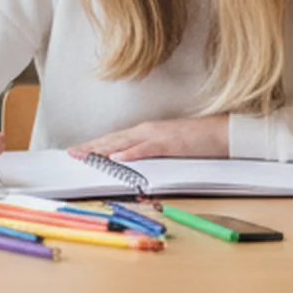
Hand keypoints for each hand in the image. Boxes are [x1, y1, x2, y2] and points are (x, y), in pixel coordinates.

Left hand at [69, 115, 229, 161]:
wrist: (220, 132)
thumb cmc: (195, 140)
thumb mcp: (166, 147)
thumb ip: (148, 152)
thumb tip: (130, 161)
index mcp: (145, 132)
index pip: (114, 139)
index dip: (94, 145)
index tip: (77, 151)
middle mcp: (146, 131)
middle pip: (113, 139)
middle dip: (91, 146)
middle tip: (71, 153)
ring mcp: (158, 136)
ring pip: (125, 142)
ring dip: (103, 148)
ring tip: (85, 154)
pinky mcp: (170, 143)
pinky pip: (148, 148)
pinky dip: (132, 152)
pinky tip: (118, 157)